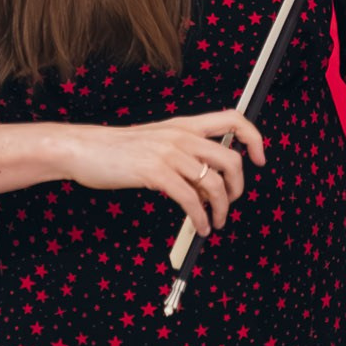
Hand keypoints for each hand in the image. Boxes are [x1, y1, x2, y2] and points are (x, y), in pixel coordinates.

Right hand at [53, 109, 266, 235]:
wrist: (85, 149)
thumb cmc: (119, 149)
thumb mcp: (157, 142)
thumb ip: (184, 153)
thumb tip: (207, 180)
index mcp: (185, 124)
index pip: (232, 119)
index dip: (253, 138)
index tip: (259, 159)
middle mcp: (181, 135)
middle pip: (231, 159)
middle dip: (237, 188)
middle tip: (231, 203)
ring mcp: (169, 153)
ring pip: (213, 184)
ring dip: (220, 210)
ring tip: (214, 223)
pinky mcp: (155, 172)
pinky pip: (191, 200)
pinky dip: (200, 218)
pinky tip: (198, 226)